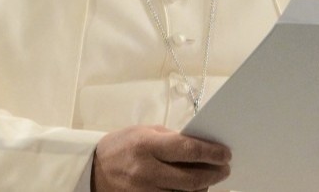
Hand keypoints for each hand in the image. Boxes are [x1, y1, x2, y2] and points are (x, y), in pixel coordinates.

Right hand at [92, 125, 230, 191]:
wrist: (92, 170)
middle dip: (214, 173)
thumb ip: (172, 139)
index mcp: (147, 145)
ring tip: (209, 178)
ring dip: (203, 187)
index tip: (226, 154)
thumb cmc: (122, 146)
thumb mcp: (145, 132)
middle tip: (225, 169)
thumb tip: (201, 146)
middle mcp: (147, 171)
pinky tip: (193, 189)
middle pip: (191, 178)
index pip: (187, 149)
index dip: (211, 152)